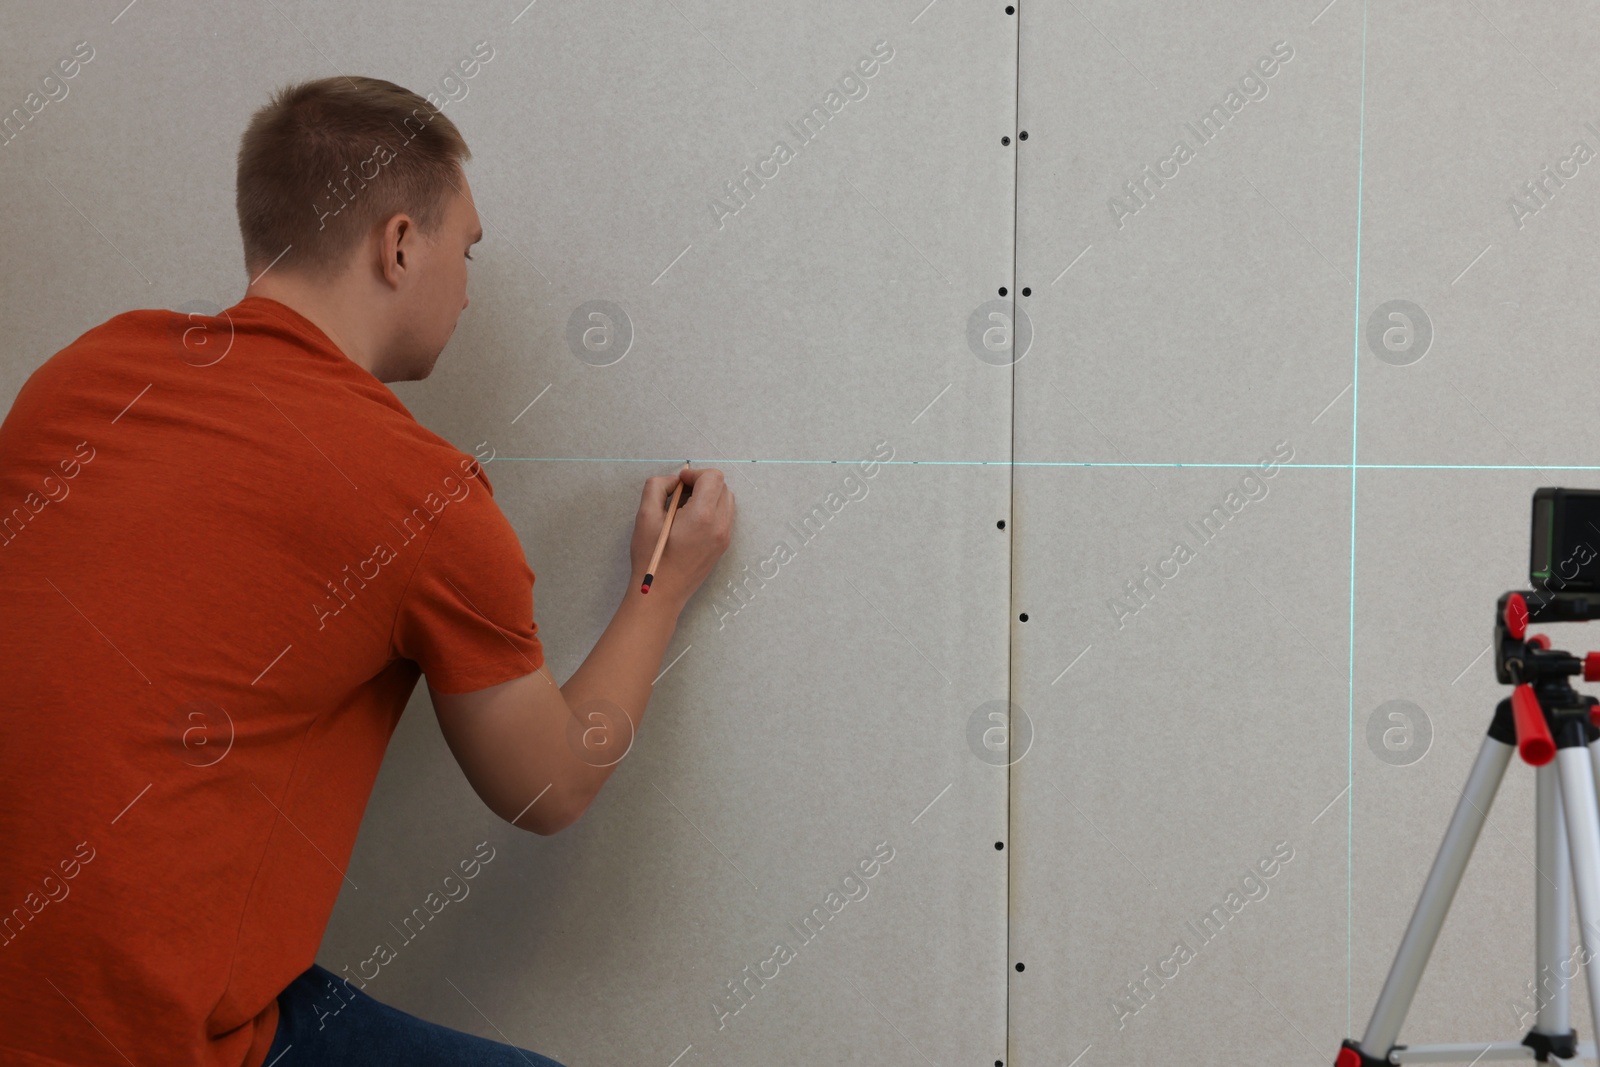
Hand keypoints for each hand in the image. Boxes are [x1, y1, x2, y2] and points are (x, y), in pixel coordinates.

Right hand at [628, 466, 733, 608]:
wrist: (662, 594)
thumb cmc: (652, 558)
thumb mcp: (645, 516)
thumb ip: (657, 487)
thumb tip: (674, 480)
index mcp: (703, 516)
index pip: (714, 478)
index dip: (695, 473)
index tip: (679, 482)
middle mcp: (720, 526)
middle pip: (722, 487)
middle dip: (702, 483)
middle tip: (680, 494)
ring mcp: (724, 537)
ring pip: (726, 500)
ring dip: (708, 496)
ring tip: (684, 507)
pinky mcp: (723, 546)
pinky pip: (725, 516)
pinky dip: (712, 510)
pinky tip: (691, 521)